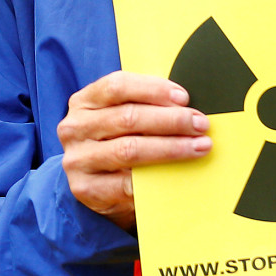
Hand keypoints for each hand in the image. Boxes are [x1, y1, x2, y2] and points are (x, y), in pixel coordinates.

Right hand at [57, 71, 209, 230]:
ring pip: (130, 149)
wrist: (92, 187)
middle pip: (128, 117)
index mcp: (84, 102)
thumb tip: (185, 103)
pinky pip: (126, 183)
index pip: (117, 86)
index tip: (184, 97)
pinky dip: (155, 177)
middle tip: (200, 124)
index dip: (153, 89)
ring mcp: (77, 159)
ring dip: (171, 147)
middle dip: (171, 120)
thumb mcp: (118, 118)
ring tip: (199, 146)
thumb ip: (143, 106)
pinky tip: (177, 175)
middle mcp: (75, 128)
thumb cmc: (115, 143)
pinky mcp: (85, 189)